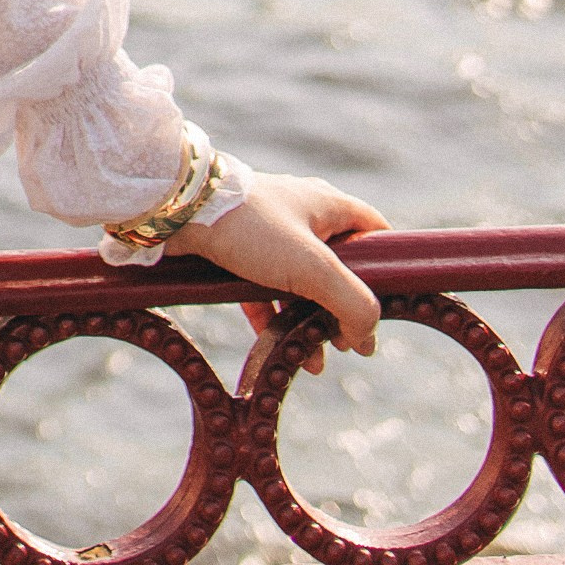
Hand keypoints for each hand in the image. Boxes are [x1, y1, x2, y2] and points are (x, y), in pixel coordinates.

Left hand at [175, 173, 389, 369]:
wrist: (176, 211)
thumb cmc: (251, 227)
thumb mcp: (313, 267)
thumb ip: (352, 303)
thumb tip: (367, 338)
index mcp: (327, 205)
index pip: (374, 232)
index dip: (386, 270)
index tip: (388, 308)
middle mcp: (301, 216)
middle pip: (338, 267)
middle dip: (344, 309)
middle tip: (346, 343)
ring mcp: (268, 235)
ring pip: (301, 285)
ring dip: (310, 322)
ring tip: (315, 360)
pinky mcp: (238, 253)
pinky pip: (266, 293)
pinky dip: (277, 321)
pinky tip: (284, 354)